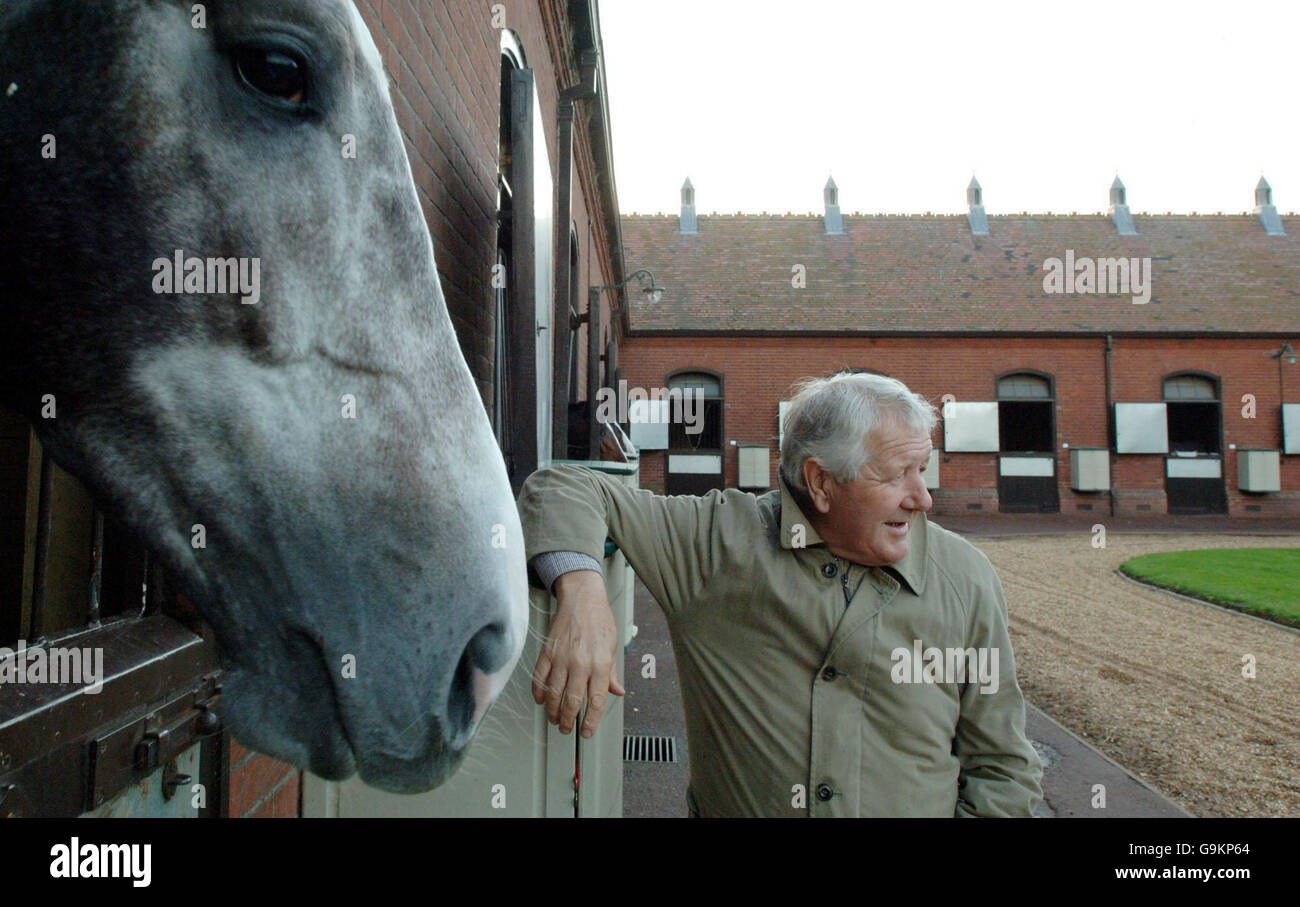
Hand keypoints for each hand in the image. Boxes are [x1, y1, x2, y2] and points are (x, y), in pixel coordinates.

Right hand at [531, 570, 625, 737]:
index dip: (591, 721)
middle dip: (569, 721)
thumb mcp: (612, 647)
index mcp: (599, 664)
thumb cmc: (599, 620)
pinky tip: (541, 700)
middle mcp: (580, 664)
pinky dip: (538, 692)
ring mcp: (561, 659)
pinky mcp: (547, 653)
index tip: (587, 732)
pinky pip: (539, 678)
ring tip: (555, 719)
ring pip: (554, 694)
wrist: (582, 598)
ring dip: (553, 711)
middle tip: (567, 729)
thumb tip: (617, 691)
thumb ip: (612, 673)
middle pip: (571, 702)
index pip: (596, 701)